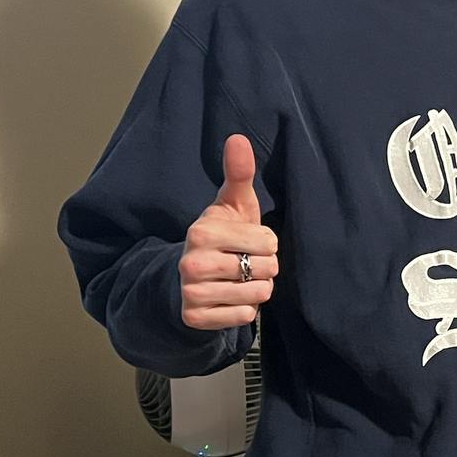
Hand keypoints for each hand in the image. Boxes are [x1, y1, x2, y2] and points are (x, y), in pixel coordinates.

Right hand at [179, 135, 278, 330]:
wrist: (188, 279)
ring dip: (256, 290)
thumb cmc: (220, 237)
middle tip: (243, 262)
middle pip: (268, 269)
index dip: (266, 243)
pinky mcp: (195, 318)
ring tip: (237, 280)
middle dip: (264, 267)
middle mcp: (192, 262)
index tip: (246, 242)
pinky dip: (244, 310)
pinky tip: (229, 298)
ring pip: (258, 295)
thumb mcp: (231, 205)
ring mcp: (192, 293)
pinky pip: (245, 316)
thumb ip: (238, 174)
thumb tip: (237, 138)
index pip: (268, 242)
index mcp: (202, 231)